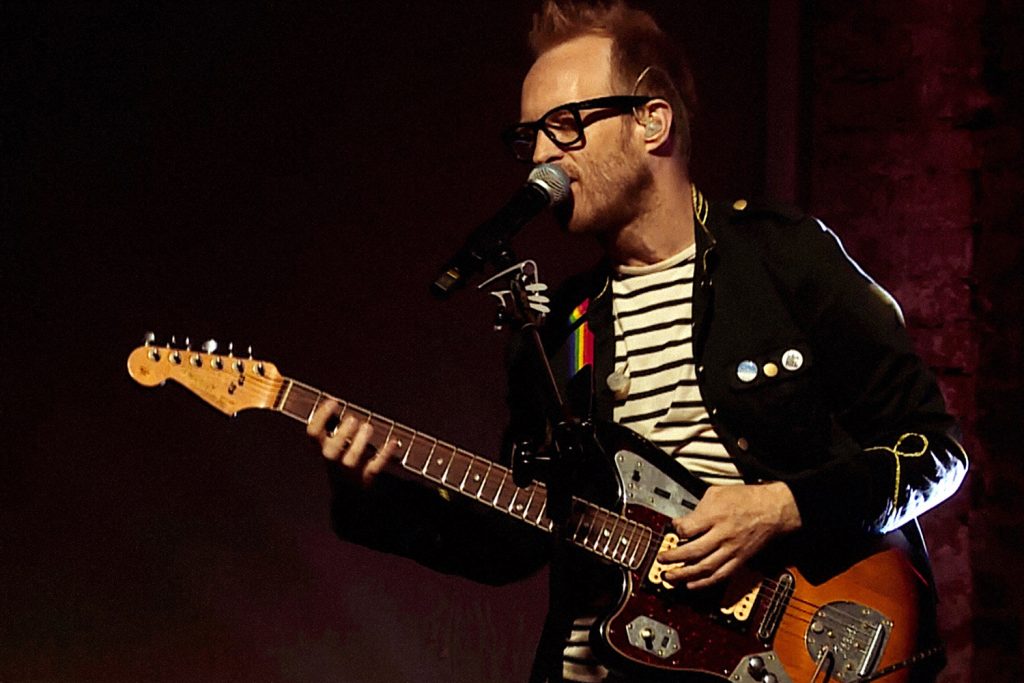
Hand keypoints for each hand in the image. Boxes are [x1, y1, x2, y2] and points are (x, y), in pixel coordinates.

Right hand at [307, 399, 397, 486]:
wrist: (349, 494)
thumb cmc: (343, 460)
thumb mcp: (334, 443)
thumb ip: (336, 425)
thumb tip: (339, 402)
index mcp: (322, 449)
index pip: (313, 433)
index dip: (321, 416)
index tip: (333, 402)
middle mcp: (333, 461)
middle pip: (331, 451)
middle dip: (341, 434)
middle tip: (352, 419)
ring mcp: (349, 471)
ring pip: (351, 460)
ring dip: (359, 443)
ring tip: (368, 426)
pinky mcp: (366, 478)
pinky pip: (375, 467)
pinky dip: (385, 454)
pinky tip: (393, 441)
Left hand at [658, 482, 801, 589]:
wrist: (774, 509)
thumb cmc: (747, 498)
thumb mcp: (717, 492)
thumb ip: (698, 507)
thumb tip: (683, 521)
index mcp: (716, 515)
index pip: (687, 529)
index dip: (676, 530)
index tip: (673, 529)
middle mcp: (723, 535)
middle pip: (693, 551)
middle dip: (673, 558)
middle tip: (661, 560)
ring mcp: (732, 550)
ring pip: (705, 568)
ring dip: (684, 575)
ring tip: (669, 577)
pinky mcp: (740, 560)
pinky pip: (720, 575)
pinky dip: (704, 583)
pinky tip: (692, 585)